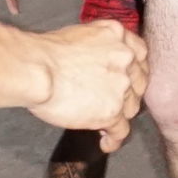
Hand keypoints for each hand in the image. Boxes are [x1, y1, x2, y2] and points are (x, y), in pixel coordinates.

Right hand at [32, 22, 147, 152]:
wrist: (37, 69)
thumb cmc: (46, 53)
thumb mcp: (81, 36)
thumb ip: (99, 48)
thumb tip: (96, 65)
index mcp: (118, 35)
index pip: (139, 54)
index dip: (133, 70)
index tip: (127, 79)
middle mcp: (125, 58)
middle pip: (138, 82)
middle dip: (128, 94)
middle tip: (114, 102)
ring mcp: (121, 85)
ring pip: (131, 107)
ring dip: (120, 116)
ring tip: (107, 125)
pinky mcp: (112, 111)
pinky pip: (121, 131)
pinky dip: (114, 139)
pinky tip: (106, 143)